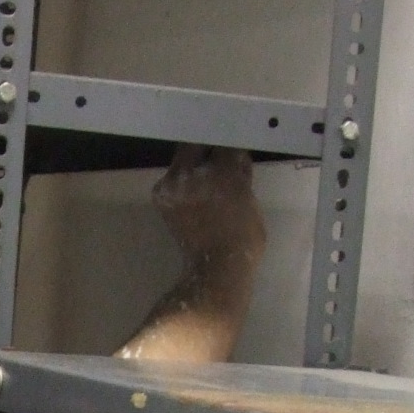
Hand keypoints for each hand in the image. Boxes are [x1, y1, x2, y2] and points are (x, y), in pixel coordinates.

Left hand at [150, 145, 263, 273]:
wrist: (216, 268)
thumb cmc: (243, 239)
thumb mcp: (251, 201)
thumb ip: (242, 175)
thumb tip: (235, 158)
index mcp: (225, 170)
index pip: (225, 143)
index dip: (229, 146)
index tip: (231, 150)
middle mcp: (196, 171)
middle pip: (197, 144)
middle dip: (207, 147)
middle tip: (214, 155)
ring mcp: (175, 183)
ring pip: (182, 159)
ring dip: (192, 163)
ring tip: (203, 177)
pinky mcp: (162, 196)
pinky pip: (172, 178)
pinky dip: (181, 181)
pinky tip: (192, 192)